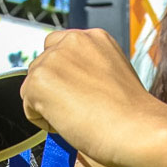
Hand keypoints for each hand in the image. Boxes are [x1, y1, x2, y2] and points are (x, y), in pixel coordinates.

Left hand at [21, 29, 161, 166]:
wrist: (138, 129)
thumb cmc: (133, 115)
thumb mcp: (113, 77)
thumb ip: (89, 71)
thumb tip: (70, 85)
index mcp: (94, 37)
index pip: (60, 49)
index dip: (65, 76)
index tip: (80, 94)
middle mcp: (72, 40)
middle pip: (42, 65)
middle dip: (53, 89)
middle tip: (79, 110)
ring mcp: (53, 59)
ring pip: (33, 86)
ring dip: (48, 105)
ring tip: (79, 118)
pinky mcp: (39, 80)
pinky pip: (29, 107)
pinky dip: (44, 121)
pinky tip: (70, 124)